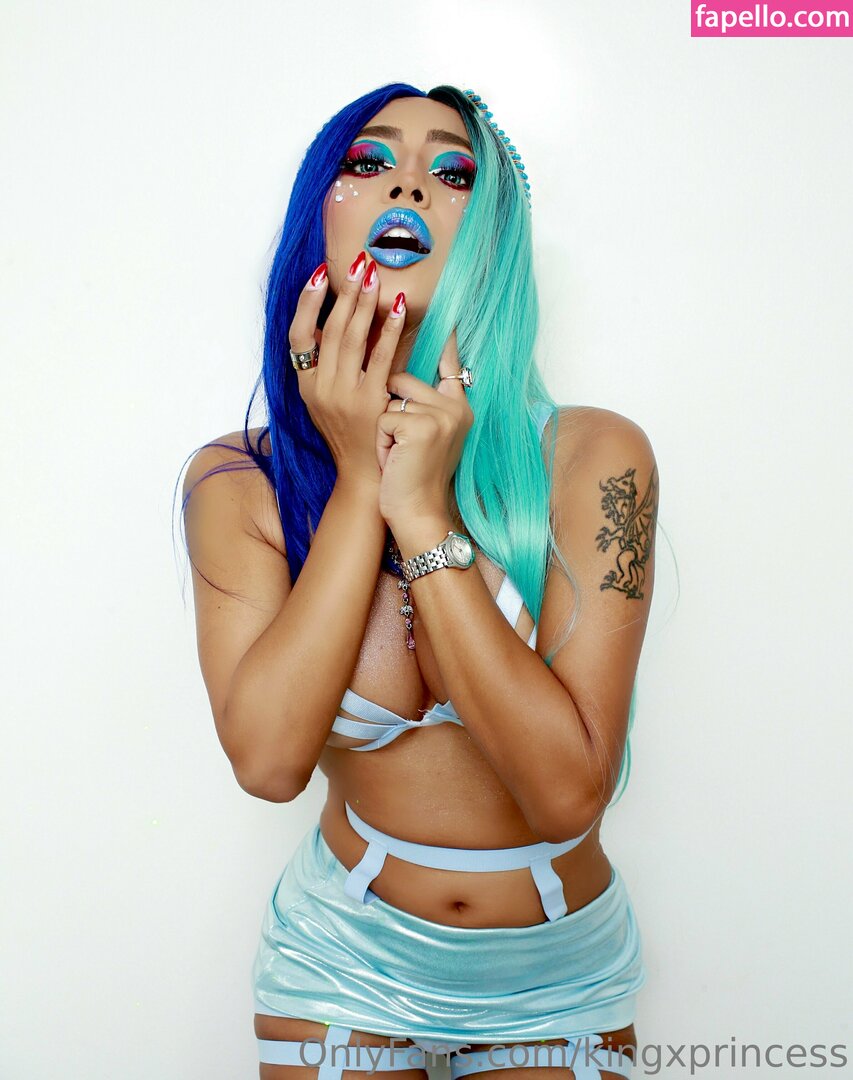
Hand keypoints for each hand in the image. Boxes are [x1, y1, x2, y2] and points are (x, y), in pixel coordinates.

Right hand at [288, 253, 406, 488]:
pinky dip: (389, 329)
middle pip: (330, 330)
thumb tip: (331, 322)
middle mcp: (320, 389)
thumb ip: (326, 367)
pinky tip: (399, 308)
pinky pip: (380, 358)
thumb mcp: (325, 402)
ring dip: (364, 303)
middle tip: (359, 262)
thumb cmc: (350, 435)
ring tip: (374, 275)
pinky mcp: (370, 402)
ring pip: (352, 338)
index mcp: (306, 385)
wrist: (363, 477)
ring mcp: (344, 396)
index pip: (297, 336)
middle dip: (345, 292)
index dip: (306, 303)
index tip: (320, 274)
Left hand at [375, 329, 473, 526]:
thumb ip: (420, 401)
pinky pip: (384, 417)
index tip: (443, 312)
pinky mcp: (422, 426)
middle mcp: (455, 407)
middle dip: (388, 409)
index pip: (449, 362)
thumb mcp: (421, 433)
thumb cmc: (411, 474)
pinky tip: (394, 461)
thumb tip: (399, 369)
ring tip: (396, 454)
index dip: (445, 339)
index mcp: (458, 406)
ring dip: (383, 425)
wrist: (416, 513)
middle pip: (405, 377)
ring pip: (391, 395)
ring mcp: (441, 415)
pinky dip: (381, 440)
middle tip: (400, 447)